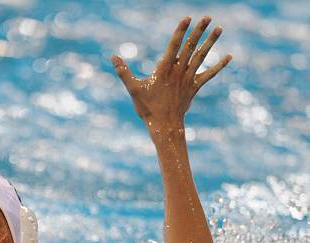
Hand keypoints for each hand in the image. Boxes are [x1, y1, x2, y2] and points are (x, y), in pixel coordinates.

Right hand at [111, 16, 231, 130]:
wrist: (164, 126)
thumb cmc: (147, 108)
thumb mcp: (133, 89)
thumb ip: (124, 72)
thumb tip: (113, 57)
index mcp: (164, 69)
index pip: (174, 45)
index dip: (181, 31)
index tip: (187, 18)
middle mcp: (178, 71)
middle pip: (190, 47)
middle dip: (199, 31)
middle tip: (208, 17)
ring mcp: (188, 79)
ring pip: (201, 57)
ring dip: (211, 42)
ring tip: (219, 28)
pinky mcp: (194, 87)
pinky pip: (209, 74)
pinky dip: (219, 65)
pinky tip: (229, 56)